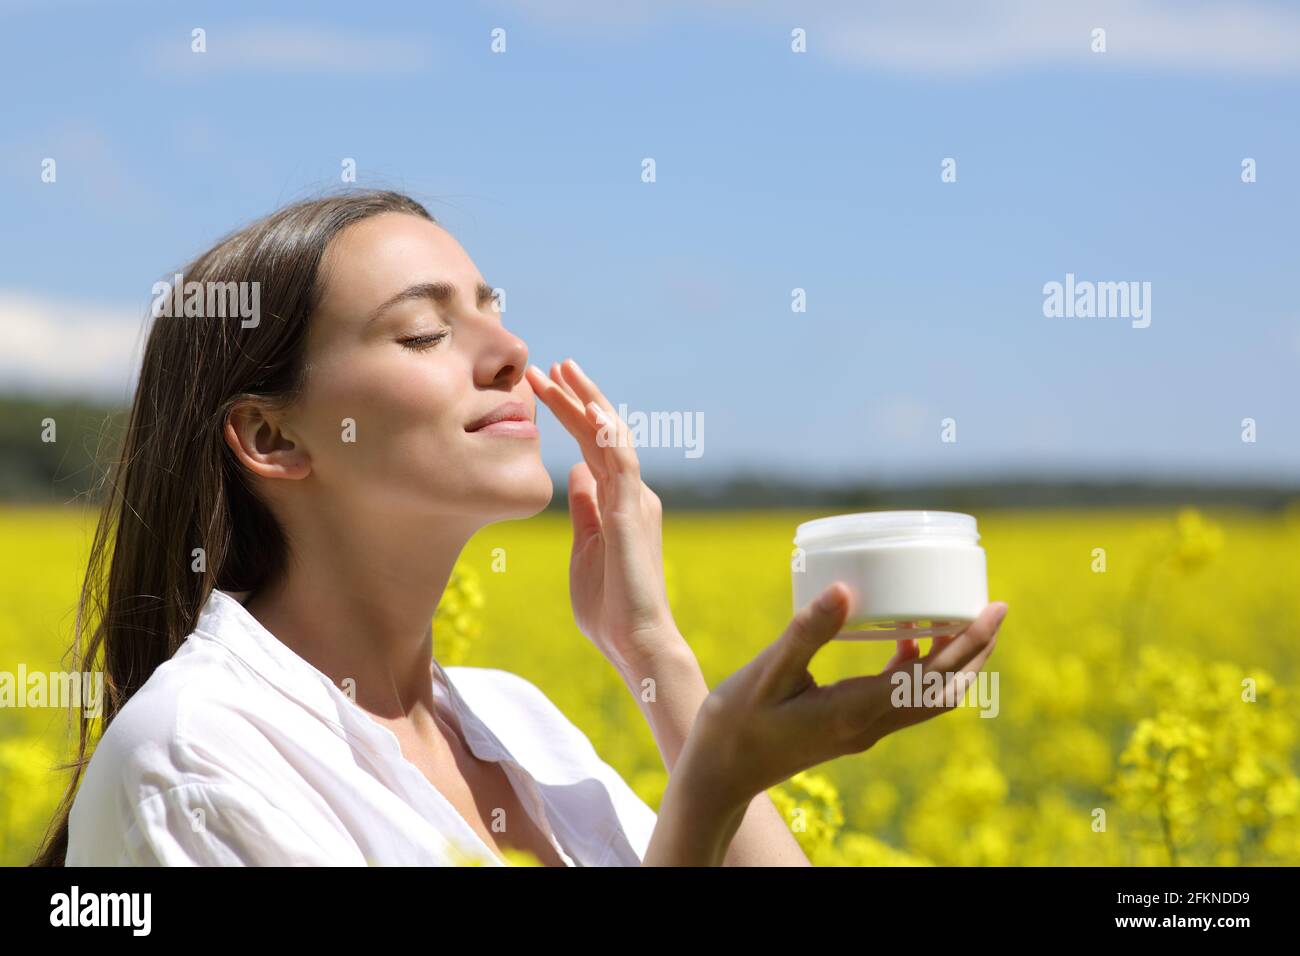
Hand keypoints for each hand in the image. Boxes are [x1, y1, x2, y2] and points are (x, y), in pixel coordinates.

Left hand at [524, 358, 679, 674]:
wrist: (636, 641)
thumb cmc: (609, 607)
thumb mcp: (585, 546)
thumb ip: (583, 508)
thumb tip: (575, 472)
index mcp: (617, 502)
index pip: (591, 446)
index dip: (569, 414)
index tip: (541, 387)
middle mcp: (632, 493)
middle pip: (601, 433)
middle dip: (575, 396)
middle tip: (549, 364)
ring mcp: (636, 500)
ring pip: (613, 437)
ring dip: (587, 401)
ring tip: (563, 370)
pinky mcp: (635, 513)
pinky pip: (623, 463)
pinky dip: (607, 433)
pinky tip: (589, 409)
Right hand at [682, 583, 1007, 815]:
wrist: (720, 774)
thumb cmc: (736, 724)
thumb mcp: (769, 672)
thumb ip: (809, 631)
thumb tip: (847, 589)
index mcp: (856, 710)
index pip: (933, 678)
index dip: (969, 643)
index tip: (993, 609)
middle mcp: (869, 726)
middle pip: (945, 692)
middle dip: (975, 651)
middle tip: (992, 608)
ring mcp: (862, 731)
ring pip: (926, 699)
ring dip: (951, 662)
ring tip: (960, 619)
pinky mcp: (850, 729)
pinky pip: (900, 700)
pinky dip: (916, 669)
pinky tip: (903, 639)